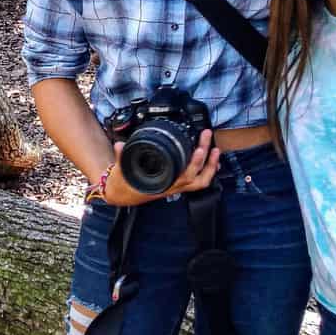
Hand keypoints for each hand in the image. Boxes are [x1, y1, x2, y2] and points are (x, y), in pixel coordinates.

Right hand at [102, 129, 220, 206]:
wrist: (122, 195)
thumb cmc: (124, 184)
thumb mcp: (122, 171)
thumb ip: (121, 157)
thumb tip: (120, 145)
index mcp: (163, 184)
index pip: (183, 176)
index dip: (194, 164)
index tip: (199, 149)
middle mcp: (173, 187)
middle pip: (198, 177)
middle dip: (207, 159)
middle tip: (207, 139)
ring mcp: (176, 187)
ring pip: (201, 182)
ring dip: (211, 166)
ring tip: (215, 149)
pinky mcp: (177, 184)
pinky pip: (197, 181)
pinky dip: (206, 171)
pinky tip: (210, 161)